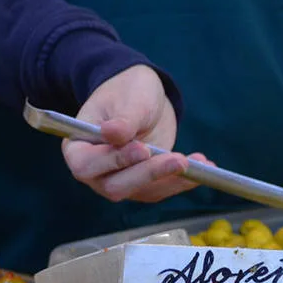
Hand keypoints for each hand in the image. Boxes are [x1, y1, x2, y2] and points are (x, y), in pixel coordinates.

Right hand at [61, 65, 210, 202]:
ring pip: (144, 192)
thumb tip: (112, 134)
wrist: (142, 97)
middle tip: (179, 160)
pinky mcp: (144, 185)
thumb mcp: (127, 98)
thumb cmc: (126, 91)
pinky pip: (163, 189)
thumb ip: (123, 118)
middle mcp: (95, 172)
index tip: (142, 149)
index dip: (115, 161)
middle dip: (150, 174)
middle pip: (117, 186)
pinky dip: (184, 180)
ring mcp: (119, 181)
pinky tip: (204, 166)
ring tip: (199, 162)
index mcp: (77, 148)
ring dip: (173, 180)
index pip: (88, 165)